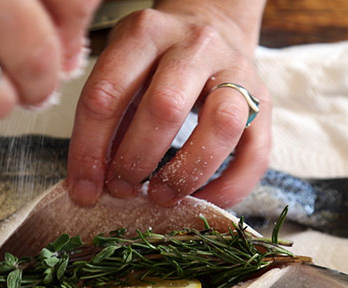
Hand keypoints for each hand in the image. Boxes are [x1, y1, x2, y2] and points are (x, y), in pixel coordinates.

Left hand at [66, 0, 270, 208]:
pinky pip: (255, 154)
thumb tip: (89, 183)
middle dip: (136, 159)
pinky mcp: (265, 101)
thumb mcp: (122, 71)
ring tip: (160, 196)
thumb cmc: (154, 62)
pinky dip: (228, 188)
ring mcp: (236, 70)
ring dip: (186, 171)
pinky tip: (200, 202)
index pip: (107, 94)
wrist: (213, 25)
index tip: (82, 190)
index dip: (89, 150)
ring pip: (222, 125)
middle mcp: (195, 45)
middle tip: (121, 189)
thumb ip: (106, 118)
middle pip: (165, 106)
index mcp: (145, 33)